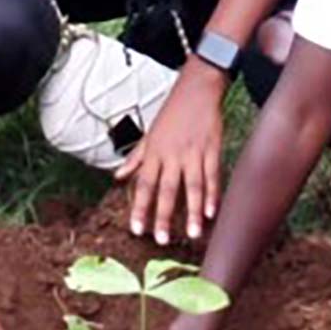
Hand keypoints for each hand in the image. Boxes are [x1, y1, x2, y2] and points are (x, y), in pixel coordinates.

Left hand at [117, 58, 224, 245]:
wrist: (197, 89)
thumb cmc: (172, 112)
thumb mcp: (149, 134)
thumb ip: (135, 157)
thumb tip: (118, 176)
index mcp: (154, 153)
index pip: (144, 185)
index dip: (140, 208)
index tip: (137, 230)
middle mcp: (172, 155)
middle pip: (166, 190)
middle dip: (163, 217)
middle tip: (162, 240)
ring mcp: (193, 153)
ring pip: (192, 187)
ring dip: (191, 212)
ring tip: (192, 234)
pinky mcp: (212, 149)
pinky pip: (212, 175)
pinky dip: (213, 194)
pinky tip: (211, 212)